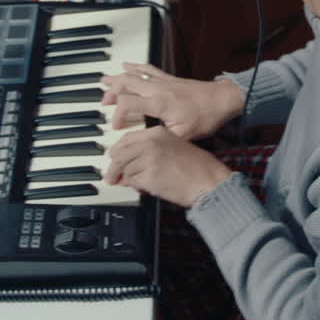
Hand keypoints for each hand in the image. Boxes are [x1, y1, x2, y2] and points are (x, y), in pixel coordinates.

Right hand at [101, 62, 243, 139]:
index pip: (127, 104)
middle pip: (125, 83)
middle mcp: (158, 89)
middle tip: (104, 103)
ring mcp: (162, 81)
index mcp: (159, 104)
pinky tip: (125, 65)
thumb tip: (144, 143)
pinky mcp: (168, 78)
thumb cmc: (206, 117)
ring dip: (117, 78)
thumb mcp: (184, 135)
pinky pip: (147, 68)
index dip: (117, 116)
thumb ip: (162, 138)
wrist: (222, 99)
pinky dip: (134, 66)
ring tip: (104, 82)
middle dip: (111, 92)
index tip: (117, 127)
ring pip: (133, 74)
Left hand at [105, 126, 230, 207]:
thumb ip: (151, 150)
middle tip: (111, 177)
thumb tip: (130, 162)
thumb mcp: (174, 147)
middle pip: (120, 153)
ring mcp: (149, 159)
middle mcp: (151, 143)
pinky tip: (144, 187)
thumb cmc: (197, 167)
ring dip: (127, 178)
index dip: (117, 150)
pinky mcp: (149, 176)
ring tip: (134, 183)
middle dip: (113, 168)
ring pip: (125, 169)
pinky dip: (135, 186)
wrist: (209, 181)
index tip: (113, 157)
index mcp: (157, 132)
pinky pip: (132, 182)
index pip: (127, 138)